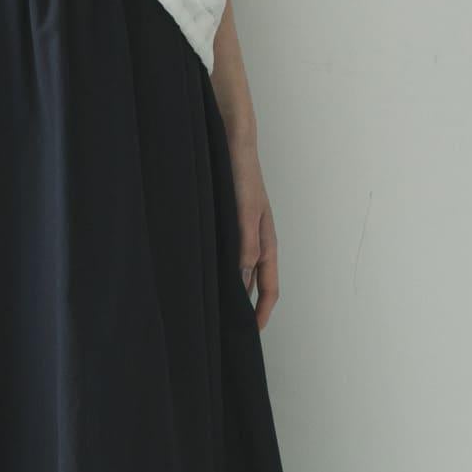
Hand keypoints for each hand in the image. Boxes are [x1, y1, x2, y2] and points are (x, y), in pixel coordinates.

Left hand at [229, 132, 278, 330]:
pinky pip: (225, 254)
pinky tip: (202, 275)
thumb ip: (245, 242)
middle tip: (230, 327)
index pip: (269, 285)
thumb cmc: (241, 173)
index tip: (253, 331)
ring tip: (215, 309)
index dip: (263, 310)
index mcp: (265, 240)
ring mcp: (241, 231)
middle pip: (255, 281)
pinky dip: (218, 269)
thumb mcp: (244, 211)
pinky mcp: (226, 223)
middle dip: (246, 305)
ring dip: (231, 289)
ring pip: (239, 269)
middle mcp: (255, 239)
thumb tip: (242, 275)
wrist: (230, 140)